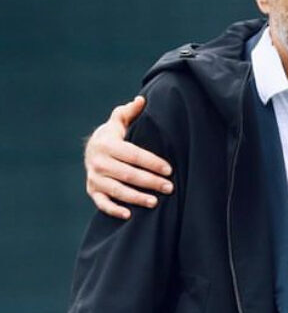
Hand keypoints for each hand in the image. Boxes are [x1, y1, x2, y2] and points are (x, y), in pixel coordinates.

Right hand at [84, 96, 173, 218]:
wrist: (90, 150)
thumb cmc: (114, 135)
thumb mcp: (119, 121)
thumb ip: (129, 111)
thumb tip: (141, 99)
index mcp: (108, 144)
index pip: (134, 155)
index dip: (152, 162)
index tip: (169, 169)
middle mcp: (99, 162)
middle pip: (128, 174)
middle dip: (150, 182)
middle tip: (169, 187)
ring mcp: (94, 178)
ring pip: (117, 190)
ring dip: (136, 197)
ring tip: (155, 202)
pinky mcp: (92, 190)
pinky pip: (102, 203)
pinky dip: (114, 210)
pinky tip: (129, 215)